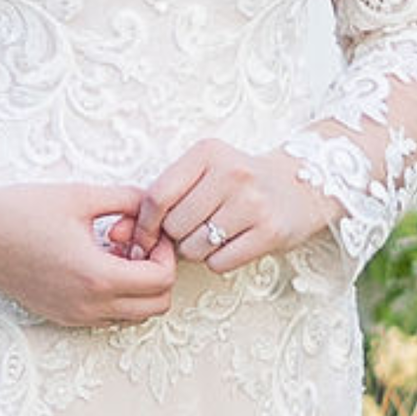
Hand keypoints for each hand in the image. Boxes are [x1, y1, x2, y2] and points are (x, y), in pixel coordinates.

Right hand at [0, 182, 177, 326]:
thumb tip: (154, 206)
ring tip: (112, 250)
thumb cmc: (20, 210)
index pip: (162, 281)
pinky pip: (106, 316)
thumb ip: (128, 200)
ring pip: (133, 315)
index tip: (147, 231)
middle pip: (156, 306)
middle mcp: (88, 306)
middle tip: (136, 243)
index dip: (165, 253)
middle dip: (156, 273)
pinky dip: (113, 294)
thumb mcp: (81, 196)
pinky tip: (93, 262)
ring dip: (135, 286)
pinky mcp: (59, 316)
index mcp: (97, 277)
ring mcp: (73, 316)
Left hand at [143, 137, 334, 274]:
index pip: (157, 196)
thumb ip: (161, 198)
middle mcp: (231, 173)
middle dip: (177, 237)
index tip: (144, 238)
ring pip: (196, 248)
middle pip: (175, 226)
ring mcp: (253, 202)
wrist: (299, 185)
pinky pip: (220, 262)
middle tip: (195, 229)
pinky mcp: (270, 231)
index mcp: (207, 153)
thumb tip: (117, 232)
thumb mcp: (202, 172)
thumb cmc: (238, 182)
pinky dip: (219, 260)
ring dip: (198, 250)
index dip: (144, 225)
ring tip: (215, 234)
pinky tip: (233, 243)